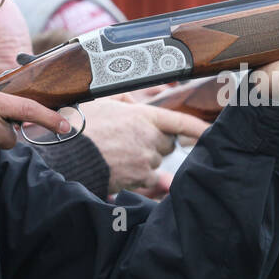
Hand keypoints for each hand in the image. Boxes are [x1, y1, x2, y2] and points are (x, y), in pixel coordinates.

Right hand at [80, 98, 209, 193]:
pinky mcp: (139, 177)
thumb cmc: (81, 126)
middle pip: (167, 143)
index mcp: (144, 116)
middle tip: (131, 140)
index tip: (211, 131)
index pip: (180, 121)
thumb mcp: (102, 103)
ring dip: (145, 158)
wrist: (67, 154)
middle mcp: (149, 138)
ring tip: (119, 153)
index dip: (198, 127)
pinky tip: (120, 167)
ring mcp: (146, 159)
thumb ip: (124, 101)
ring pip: (156, 160)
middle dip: (155, 142)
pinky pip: (148, 177)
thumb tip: (134, 104)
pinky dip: (138, 174)